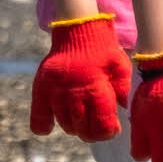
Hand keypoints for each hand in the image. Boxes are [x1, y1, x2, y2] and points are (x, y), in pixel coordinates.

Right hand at [28, 13, 134, 141]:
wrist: (79, 29)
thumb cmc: (104, 50)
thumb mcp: (120, 67)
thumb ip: (123, 90)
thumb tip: (123, 111)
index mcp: (96, 88)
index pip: (102, 126)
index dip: (109, 132)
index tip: (113, 128)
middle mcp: (74, 92)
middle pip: (83, 130)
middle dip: (94, 133)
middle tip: (98, 126)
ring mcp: (56, 91)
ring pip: (65, 124)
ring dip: (75, 127)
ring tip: (81, 118)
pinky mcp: (42, 86)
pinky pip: (39, 116)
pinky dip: (43, 125)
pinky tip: (50, 127)